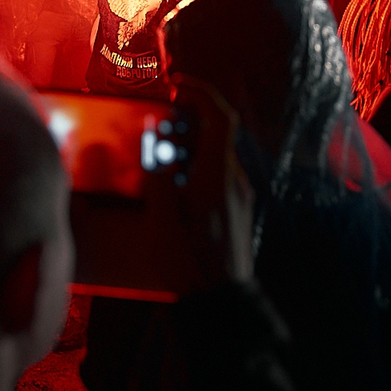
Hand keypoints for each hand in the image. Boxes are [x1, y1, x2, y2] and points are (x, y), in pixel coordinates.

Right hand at [167, 78, 254, 290]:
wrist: (220, 305)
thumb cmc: (188, 266)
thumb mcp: (160, 221)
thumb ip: (157, 175)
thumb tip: (152, 138)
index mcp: (216, 176)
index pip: (220, 117)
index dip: (200, 92)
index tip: (176, 85)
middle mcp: (234, 181)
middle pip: (216, 133)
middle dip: (185, 122)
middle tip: (154, 128)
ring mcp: (239, 196)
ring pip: (215, 155)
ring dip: (188, 148)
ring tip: (157, 162)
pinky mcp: (236, 210)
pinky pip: (217, 175)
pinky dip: (194, 168)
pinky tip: (171, 189)